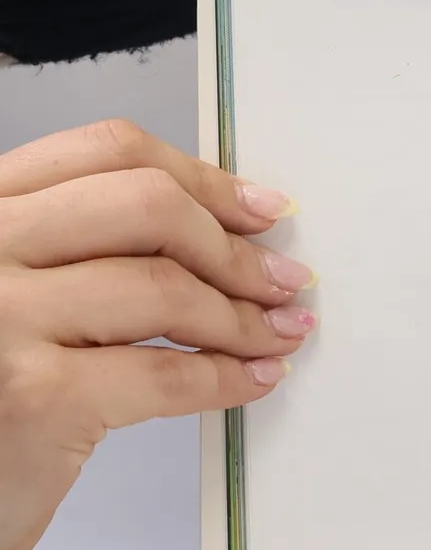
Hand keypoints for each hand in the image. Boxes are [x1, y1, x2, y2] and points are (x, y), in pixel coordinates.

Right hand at [0, 120, 314, 549]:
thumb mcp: (12, 292)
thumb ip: (82, 249)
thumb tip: (224, 231)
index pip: (106, 152)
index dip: (202, 179)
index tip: (260, 209)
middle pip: (148, 207)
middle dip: (234, 248)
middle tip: (283, 281)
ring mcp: (1, 318)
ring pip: (166, 288)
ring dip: (243, 316)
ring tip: (278, 335)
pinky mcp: (34, 397)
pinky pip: (166, 372)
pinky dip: (226, 377)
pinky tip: (252, 379)